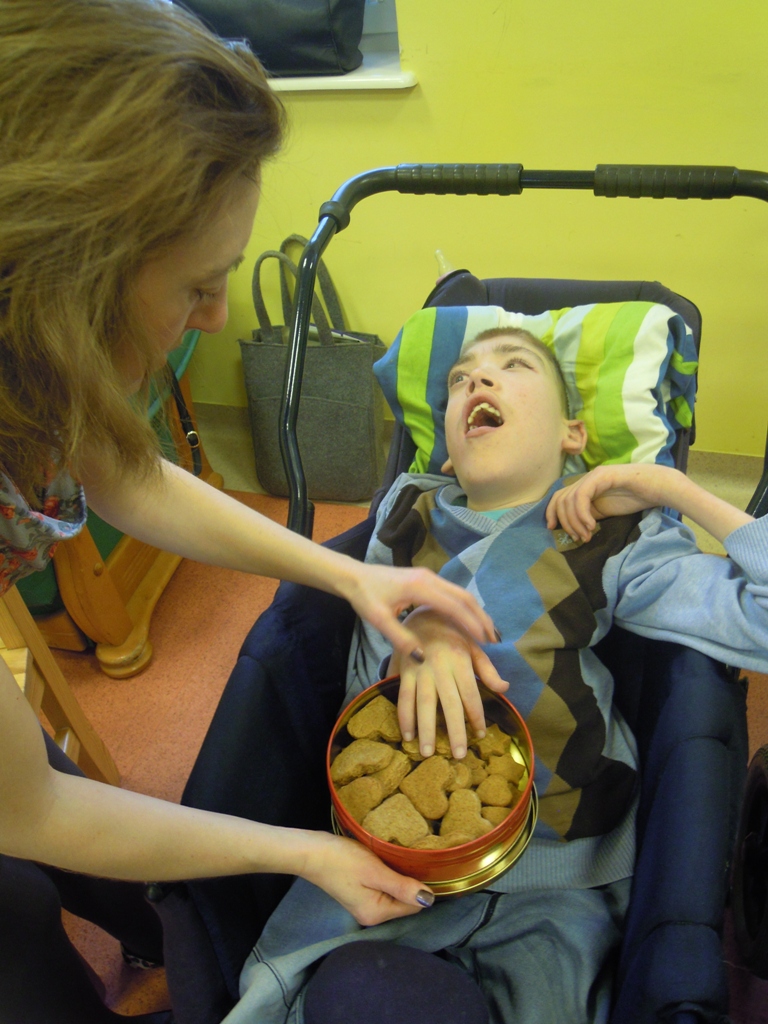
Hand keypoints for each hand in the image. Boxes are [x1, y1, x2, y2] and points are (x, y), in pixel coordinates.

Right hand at [300, 832, 432, 926]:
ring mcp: (364, 905)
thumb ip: (402, 887)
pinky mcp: (359, 894)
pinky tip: (386, 861)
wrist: (312, 852)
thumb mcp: (375, 871)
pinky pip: (384, 888)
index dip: (421, 886)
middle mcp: (372, 915)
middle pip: (404, 901)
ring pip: (394, 893)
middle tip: (410, 858)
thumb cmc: (343, 860)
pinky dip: (388, 876)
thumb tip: (429, 900)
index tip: (423, 864)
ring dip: (399, 877)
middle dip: (409, 882)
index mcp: (377, 914)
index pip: (413, 905)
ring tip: (399, 857)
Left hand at [343, 562, 496, 663]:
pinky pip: (452, 592)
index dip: (472, 624)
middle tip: (494, 639)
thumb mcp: (379, 621)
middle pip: (464, 597)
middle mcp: (429, 578)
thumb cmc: (365, 598)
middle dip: (481, 618)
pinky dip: (465, 607)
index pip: (454, 606)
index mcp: (420, 587)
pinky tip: (468, 620)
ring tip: (486, 632)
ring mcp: (429, 577)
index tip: (485, 642)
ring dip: (475, 611)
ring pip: (461, 593)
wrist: (354, 576)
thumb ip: (401, 639)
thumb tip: (423, 659)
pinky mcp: (426, 579)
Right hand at [389, 607, 508, 758]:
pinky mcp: (403, 670)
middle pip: (448, 703)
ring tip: (427, 752)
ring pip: (423, 703)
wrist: (422, 611)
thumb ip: (487, 669)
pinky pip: (403, 696)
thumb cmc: (452, 631)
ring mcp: (420, 669)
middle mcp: (440, 666)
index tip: (479, 735)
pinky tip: (407, 735)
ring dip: (425, 729)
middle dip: (454, 730)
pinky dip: (403, 716)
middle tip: (458, 755)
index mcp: (460, 660)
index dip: (475, 716)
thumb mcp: (473, 645)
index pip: (470, 694)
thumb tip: (504, 688)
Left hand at [546, 464, 683, 541]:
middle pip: (560, 500)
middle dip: (565, 522)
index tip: (552, 529)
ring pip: (569, 500)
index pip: (559, 497)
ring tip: (588, 534)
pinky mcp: (602, 476)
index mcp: (585, 487)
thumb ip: (589, 514)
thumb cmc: (636, 499)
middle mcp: (586, 479)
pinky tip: (593, 526)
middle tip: (579, 537)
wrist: (658, 488)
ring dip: (575, 522)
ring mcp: (594, 476)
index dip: (551, 512)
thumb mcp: (605, 510)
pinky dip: (582, 514)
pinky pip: (581, 496)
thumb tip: (572, 528)